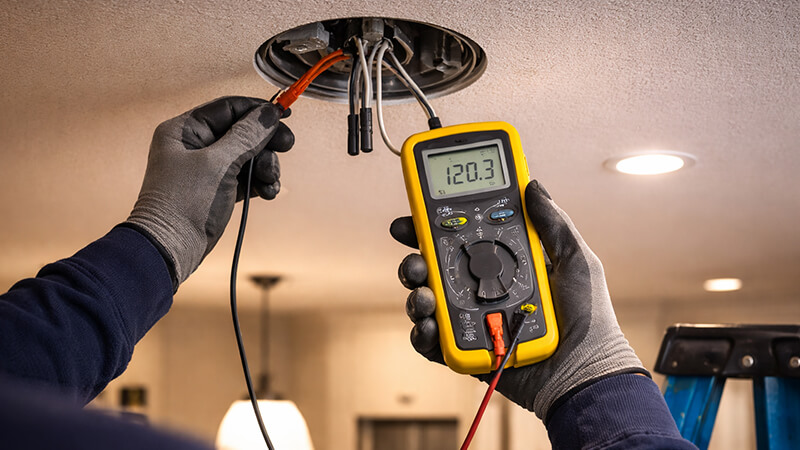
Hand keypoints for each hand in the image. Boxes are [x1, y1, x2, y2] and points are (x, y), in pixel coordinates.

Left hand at [126, 96, 293, 285]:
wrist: (170, 249)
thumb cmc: (183, 203)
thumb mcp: (218, 164)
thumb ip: (246, 136)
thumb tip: (269, 114)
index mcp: (184, 130)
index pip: (228, 108)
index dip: (257, 110)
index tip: (284, 114)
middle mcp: (195, 145)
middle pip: (242, 132)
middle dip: (265, 142)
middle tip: (286, 145)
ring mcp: (207, 169)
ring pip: (248, 155)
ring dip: (266, 166)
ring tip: (270, 181)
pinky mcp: (218, 189)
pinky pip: (245, 176)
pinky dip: (259, 182)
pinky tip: (267, 192)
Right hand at [391, 180, 647, 419]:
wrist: (586, 371)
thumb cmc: (589, 318)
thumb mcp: (575, 260)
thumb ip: (553, 223)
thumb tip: (533, 186)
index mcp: (505, 265)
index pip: (462, 239)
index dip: (436, 225)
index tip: (417, 215)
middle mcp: (484, 289)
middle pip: (436, 268)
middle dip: (416, 258)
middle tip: (414, 255)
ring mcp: (473, 320)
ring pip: (429, 301)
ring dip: (416, 293)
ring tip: (423, 295)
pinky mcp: (467, 350)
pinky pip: (433, 341)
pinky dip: (423, 333)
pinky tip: (428, 325)